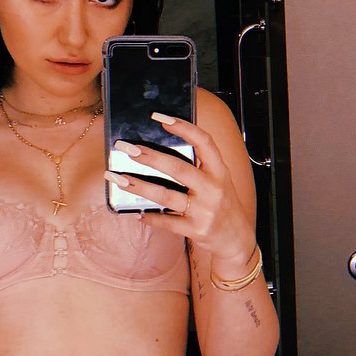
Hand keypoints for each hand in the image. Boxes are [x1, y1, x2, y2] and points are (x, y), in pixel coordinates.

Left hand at [107, 112, 256, 273]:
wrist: (236, 238)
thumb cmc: (222, 204)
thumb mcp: (219, 180)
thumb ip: (200, 166)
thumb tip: (163, 148)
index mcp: (219, 171)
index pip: (204, 142)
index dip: (183, 127)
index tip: (160, 117)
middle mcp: (213, 188)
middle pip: (179, 168)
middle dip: (150, 157)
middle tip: (127, 149)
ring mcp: (204, 210)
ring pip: (166, 196)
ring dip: (139, 186)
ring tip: (118, 178)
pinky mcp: (196, 229)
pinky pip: (167, 222)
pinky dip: (150, 218)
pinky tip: (138, 213)